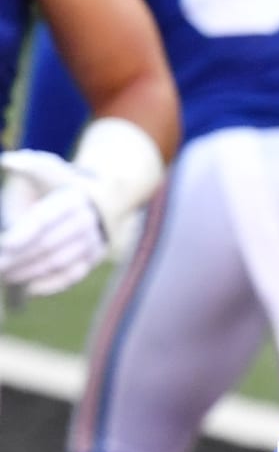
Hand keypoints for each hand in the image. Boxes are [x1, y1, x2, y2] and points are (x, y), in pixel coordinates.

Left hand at [0, 151, 106, 296]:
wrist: (97, 199)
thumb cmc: (59, 184)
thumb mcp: (45, 168)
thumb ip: (26, 165)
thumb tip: (8, 162)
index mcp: (71, 199)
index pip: (45, 219)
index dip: (24, 233)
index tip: (4, 244)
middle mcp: (86, 222)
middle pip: (48, 245)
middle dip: (18, 258)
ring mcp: (92, 242)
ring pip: (58, 262)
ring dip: (29, 272)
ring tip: (5, 275)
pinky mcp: (93, 258)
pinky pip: (72, 276)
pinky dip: (50, 284)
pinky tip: (28, 289)